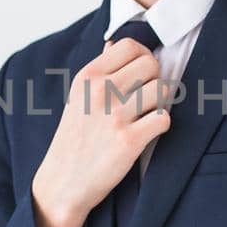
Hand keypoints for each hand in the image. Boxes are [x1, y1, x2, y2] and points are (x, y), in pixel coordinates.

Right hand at [31, 38, 171, 226]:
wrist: (62, 183)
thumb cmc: (74, 138)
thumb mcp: (77, 97)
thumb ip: (98, 69)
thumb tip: (114, 43)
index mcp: (87, 76)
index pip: (131, 45)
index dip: (144, 58)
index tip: (141, 76)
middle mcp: (100, 91)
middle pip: (152, 64)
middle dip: (156, 80)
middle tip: (147, 99)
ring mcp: (114, 115)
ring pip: (163, 89)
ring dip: (161, 103)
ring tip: (148, 115)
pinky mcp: (128, 141)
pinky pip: (164, 119)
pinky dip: (161, 126)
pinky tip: (148, 132)